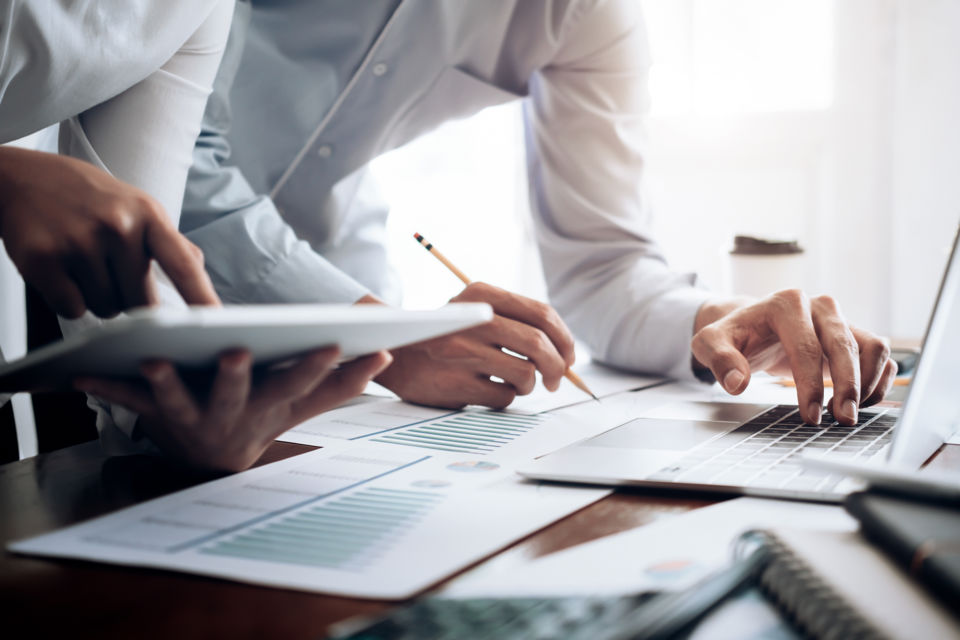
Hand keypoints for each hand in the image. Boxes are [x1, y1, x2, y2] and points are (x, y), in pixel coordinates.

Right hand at [0, 147, 219, 317]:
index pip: (183, 265)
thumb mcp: (137, 205)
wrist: (22, 177)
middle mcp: (118, 226)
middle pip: (143, 303)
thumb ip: (169, 240)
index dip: (202, 297)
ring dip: (99, 299)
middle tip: (111, 270)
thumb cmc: (87, 197)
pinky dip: (69, 300)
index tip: (217, 322)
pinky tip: (62, 271)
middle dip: (131, 299)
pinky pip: (73, 309)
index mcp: (148, 214)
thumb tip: (198, 269)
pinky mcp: (43, 260)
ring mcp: (79, 242)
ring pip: (108, 309)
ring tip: (84, 264)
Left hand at [76, 348, 391, 470]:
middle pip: (236, 394)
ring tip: (154, 361)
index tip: (334, 343)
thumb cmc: (261, 417)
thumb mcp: (302, 404)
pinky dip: (105, 386)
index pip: (300, 384)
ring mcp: (191, 416)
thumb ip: (341, 383)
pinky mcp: (155, 414)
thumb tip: (385, 355)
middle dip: (236, 376)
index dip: (317, 367)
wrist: (212, 458)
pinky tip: (79, 374)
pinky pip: (127, 400)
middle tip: (236, 353)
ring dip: (165, 383)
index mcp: (271, 406)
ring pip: (178, 400)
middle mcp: (233, 415)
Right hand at [366, 282, 575, 408]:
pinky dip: (505, 397)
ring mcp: (463, 352)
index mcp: (482, 294)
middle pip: (539, 345)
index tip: (568, 355)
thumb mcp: (475, 310)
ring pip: (526, 375)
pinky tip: (488, 388)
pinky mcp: (457, 383)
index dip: (565, 339)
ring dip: (529, 385)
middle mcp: (473, 319)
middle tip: (556, 380)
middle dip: (558, 367)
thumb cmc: (448, 336)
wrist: (396, 354)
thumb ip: (517, 321)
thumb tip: (566, 352)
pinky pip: (504, 397)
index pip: (542, 314)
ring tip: (514, 383)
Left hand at [691, 290, 896, 425]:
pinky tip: (862, 402)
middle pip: (844, 346)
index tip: (810, 415)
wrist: (751, 325)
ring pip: (872, 347)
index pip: (806, 347)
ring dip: (868, 383)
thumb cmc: (734, 335)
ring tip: (850, 412)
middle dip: (848, 386)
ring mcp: (840, 319)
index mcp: (785, 304)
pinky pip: (879, 353)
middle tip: (842, 420)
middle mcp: (818, 306)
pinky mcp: (853, 333)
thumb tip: (736, 383)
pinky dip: (878, 378)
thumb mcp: (710, 344)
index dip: (811, 384)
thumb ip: (718, 360)